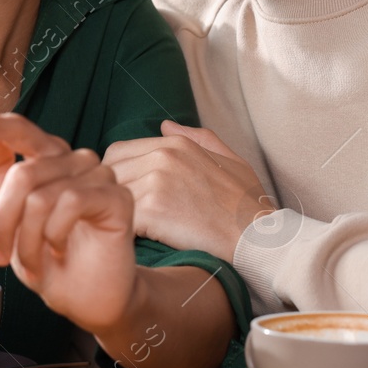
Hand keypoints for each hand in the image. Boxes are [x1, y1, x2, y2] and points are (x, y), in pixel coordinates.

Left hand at [0, 113, 136, 334]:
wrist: (86, 299)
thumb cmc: (49, 260)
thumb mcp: (13, 218)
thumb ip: (1, 176)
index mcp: (49, 159)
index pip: (20, 130)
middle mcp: (75, 160)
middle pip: (23, 174)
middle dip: (4, 223)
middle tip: (0, 255)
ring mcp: (99, 175)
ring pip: (41, 196)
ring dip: (28, 240)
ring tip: (32, 263)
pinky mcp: (117, 197)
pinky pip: (70, 204)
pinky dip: (55, 236)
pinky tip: (60, 251)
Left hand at [103, 121, 272, 260]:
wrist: (258, 238)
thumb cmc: (247, 206)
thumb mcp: (231, 162)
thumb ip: (199, 139)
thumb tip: (166, 126)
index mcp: (175, 144)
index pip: (118, 152)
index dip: (119, 176)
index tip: (128, 197)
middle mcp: (162, 157)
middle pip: (108, 172)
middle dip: (112, 194)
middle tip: (124, 216)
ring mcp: (155, 181)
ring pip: (111, 195)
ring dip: (117, 213)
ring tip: (131, 231)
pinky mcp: (151, 210)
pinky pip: (120, 218)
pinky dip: (125, 231)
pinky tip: (139, 241)